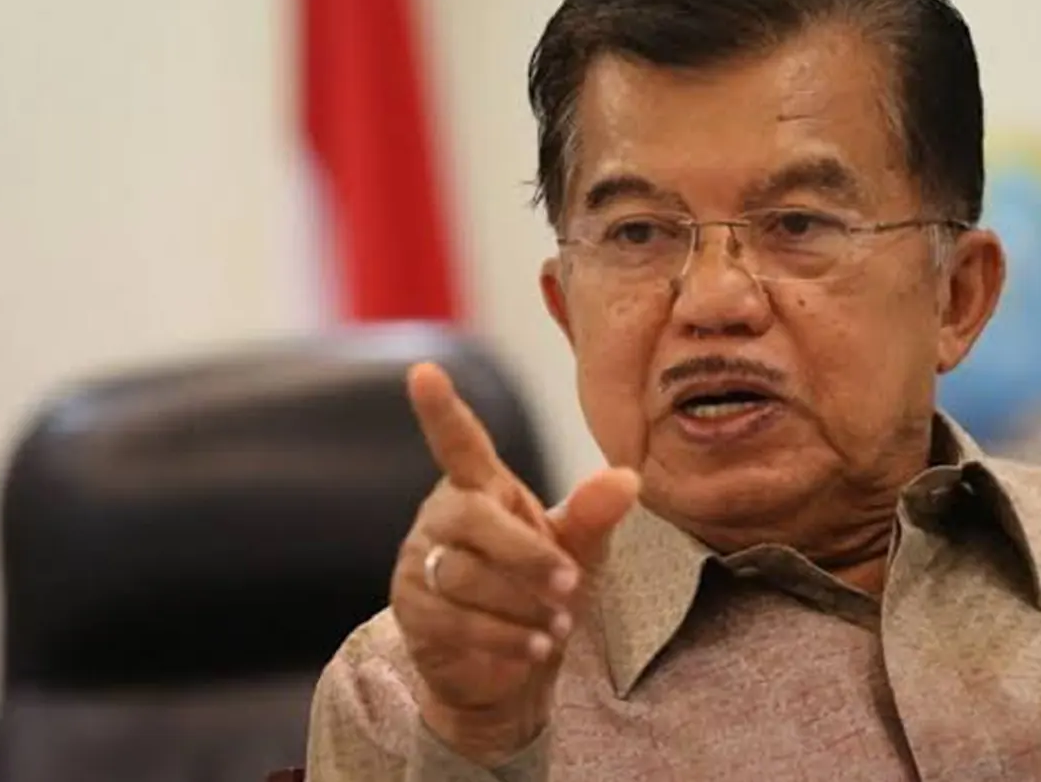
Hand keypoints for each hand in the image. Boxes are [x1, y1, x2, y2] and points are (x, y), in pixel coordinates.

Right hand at [392, 362, 638, 764]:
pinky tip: (534, 647)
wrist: (512, 668)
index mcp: (481, 487)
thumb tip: (629, 478)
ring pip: (463, 576)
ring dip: (520, 605)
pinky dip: (503, 637)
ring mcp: (418, 561)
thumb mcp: (579, 550)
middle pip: (473, 521)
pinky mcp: (412, 609)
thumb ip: (594, 514)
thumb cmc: (542, 592)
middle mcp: (442, 516)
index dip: (440, 410)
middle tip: (571, 584)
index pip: (459, 443)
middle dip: (526, 556)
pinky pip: (453, 620)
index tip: (424, 372)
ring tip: (557, 625)